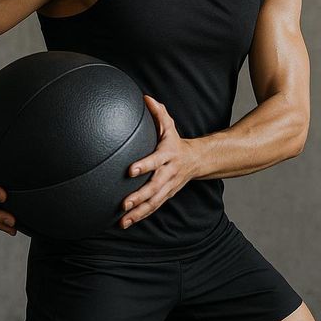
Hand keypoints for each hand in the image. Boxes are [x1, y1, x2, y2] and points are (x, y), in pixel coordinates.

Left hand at [119, 95, 198, 229]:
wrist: (197, 160)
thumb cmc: (175, 142)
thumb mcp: (169, 126)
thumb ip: (158, 113)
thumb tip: (145, 98)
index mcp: (168, 155)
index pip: (156, 160)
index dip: (144, 165)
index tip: (130, 171)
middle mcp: (169, 173)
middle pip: (155, 187)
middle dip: (139, 196)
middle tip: (124, 203)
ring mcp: (168, 186)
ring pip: (154, 202)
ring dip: (138, 212)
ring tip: (123, 219)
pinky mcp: (166, 195)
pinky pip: (153, 207)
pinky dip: (141, 216)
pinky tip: (126, 223)